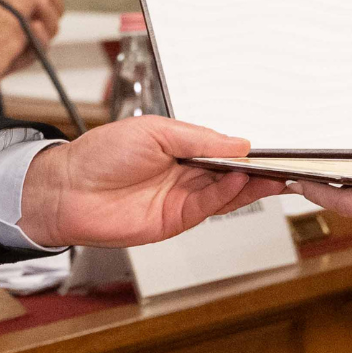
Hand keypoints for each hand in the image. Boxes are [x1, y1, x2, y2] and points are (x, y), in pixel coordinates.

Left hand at [0, 0, 64, 111]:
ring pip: (53, 27)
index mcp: (26, 8)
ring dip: (50, 12)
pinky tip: (34, 26)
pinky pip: (40, 49)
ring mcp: (30, 43)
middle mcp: (32, 25)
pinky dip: (41, 36)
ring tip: (39, 2)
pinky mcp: (24, 58)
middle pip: (56, 9)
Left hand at [17, 115, 283, 248]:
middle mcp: (185, 175)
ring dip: (250, 185)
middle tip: (286, 163)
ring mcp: (181, 199)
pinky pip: (208, 207)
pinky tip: (239, 181)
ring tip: (273, 173)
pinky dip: (225, 195)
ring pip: (225, 193)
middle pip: (231, 174)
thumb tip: (238, 143)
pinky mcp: (174, 220)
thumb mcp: (154, 131)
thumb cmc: (99, 154)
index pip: (224, 150)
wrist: (66, 189)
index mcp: (180, 148)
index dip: (247, 151)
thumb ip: (198, 139)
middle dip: (258, 170)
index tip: (271, 147)